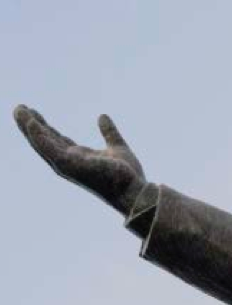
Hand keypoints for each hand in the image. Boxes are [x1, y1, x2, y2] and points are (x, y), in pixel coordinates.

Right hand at [13, 105, 146, 213]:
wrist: (135, 191)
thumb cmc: (128, 177)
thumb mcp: (117, 147)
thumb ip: (110, 132)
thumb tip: (102, 116)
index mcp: (79, 158)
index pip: (56, 140)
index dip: (44, 127)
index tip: (34, 113)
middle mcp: (70, 162)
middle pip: (45, 141)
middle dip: (31, 125)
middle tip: (20, 108)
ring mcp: (68, 165)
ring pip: (41, 143)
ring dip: (28, 127)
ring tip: (18, 110)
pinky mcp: (69, 165)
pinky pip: (48, 148)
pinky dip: (38, 135)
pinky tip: (30, 122)